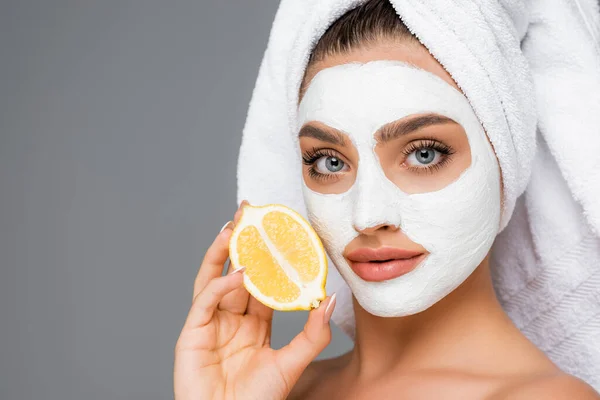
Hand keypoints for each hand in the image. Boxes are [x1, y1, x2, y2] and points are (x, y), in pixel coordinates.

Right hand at [174, 201, 336, 399]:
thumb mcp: (292, 363)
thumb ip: (312, 333)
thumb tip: (329, 298)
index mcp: (252, 324)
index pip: (260, 282)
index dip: (267, 257)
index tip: (277, 230)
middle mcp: (229, 319)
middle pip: (233, 271)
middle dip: (240, 242)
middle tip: (249, 212)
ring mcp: (208, 325)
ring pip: (213, 278)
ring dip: (222, 251)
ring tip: (234, 225)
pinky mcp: (191, 334)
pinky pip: (205, 301)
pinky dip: (221, 285)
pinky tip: (239, 273)